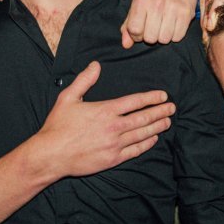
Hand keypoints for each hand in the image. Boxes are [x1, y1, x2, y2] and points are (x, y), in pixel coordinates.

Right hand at [34, 61, 174, 178]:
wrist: (51, 155)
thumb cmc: (58, 126)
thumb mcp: (67, 98)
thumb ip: (84, 80)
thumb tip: (96, 65)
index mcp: (105, 110)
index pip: (135, 101)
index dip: (151, 98)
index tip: (163, 96)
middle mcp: (113, 127)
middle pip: (143, 118)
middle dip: (160, 112)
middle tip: (172, 108)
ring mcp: (114, 144)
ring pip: (142, 134)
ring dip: (157, 127)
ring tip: (167, 121)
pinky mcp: (112, 159)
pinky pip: (135, 151)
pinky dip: (146, 144)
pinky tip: (153, 139)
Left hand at [120, 0, 197, 47]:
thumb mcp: (138, 2)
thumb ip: (129, 24)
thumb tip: (126, 44)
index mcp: (142, 0)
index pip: (134, 30)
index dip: (136, 35)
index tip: (142, 30)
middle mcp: (157, 4)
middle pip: (150, 38)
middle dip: (151, 36)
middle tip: (154, 27)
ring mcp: (173, 8)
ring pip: (164, 39)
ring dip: (163, 36)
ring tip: (164, 25)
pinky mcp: (186, 13)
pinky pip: (178, 37)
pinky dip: (175, 35)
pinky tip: (174, 25)